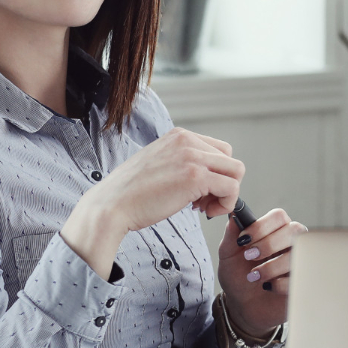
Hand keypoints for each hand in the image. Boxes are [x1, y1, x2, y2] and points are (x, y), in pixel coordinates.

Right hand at [62, 128, 243, 276]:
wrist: (111, 205)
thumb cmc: (130, 193)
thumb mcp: (158, 163)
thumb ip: (180, 162)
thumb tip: (205, 177)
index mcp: (178, 136)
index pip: (218, 150)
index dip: (215, 174)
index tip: (199, 192)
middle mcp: (187, 141)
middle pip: (230, 160)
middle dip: (222, 184)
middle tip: (203, 202)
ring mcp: (193, 157)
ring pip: (236, 173)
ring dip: (226, 194)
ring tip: (203, 208)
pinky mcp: (196, 177)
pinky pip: (231, 189)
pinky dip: (225, 204)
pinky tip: (204, 212)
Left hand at [217, 207, 301, 336]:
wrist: (242, 306)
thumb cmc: (238, 277)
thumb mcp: (228, 256)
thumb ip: (231, 235)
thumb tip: (234, 216)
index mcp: (275, 231)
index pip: (279, 216)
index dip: (262, 226)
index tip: (243, 239)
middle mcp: (291, 243)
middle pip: (294, 229)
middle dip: (270, 243)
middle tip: (249, 257)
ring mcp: (300, 262)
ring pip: (298, 253)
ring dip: (272, 266)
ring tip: (254, 277)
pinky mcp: (303, 282)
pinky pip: (300, 277)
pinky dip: (280, 283)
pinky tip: (268, 287)